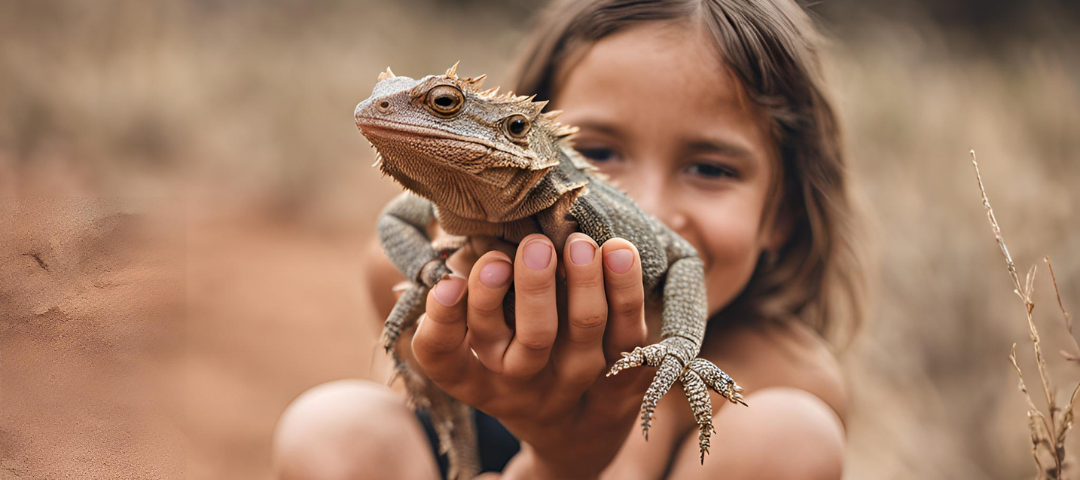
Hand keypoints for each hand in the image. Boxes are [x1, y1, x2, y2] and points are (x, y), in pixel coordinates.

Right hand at [411, 232, 649, 478]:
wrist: (573, 436)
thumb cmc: (512, 360)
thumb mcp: (477, 341)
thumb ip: (469, 294)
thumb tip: (469, 233)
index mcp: (474, 377)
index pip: (444, 358)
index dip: (443, 323)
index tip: (449, 282)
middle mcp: (521, 386)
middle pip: (529, 343)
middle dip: (534, 290)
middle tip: (536, 246)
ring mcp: (574, 387)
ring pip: (583, 338)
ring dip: (584, 285)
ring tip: (579, 243)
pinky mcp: (620, 383)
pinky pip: (629, 336)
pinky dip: (626, 293)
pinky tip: (620, 251)